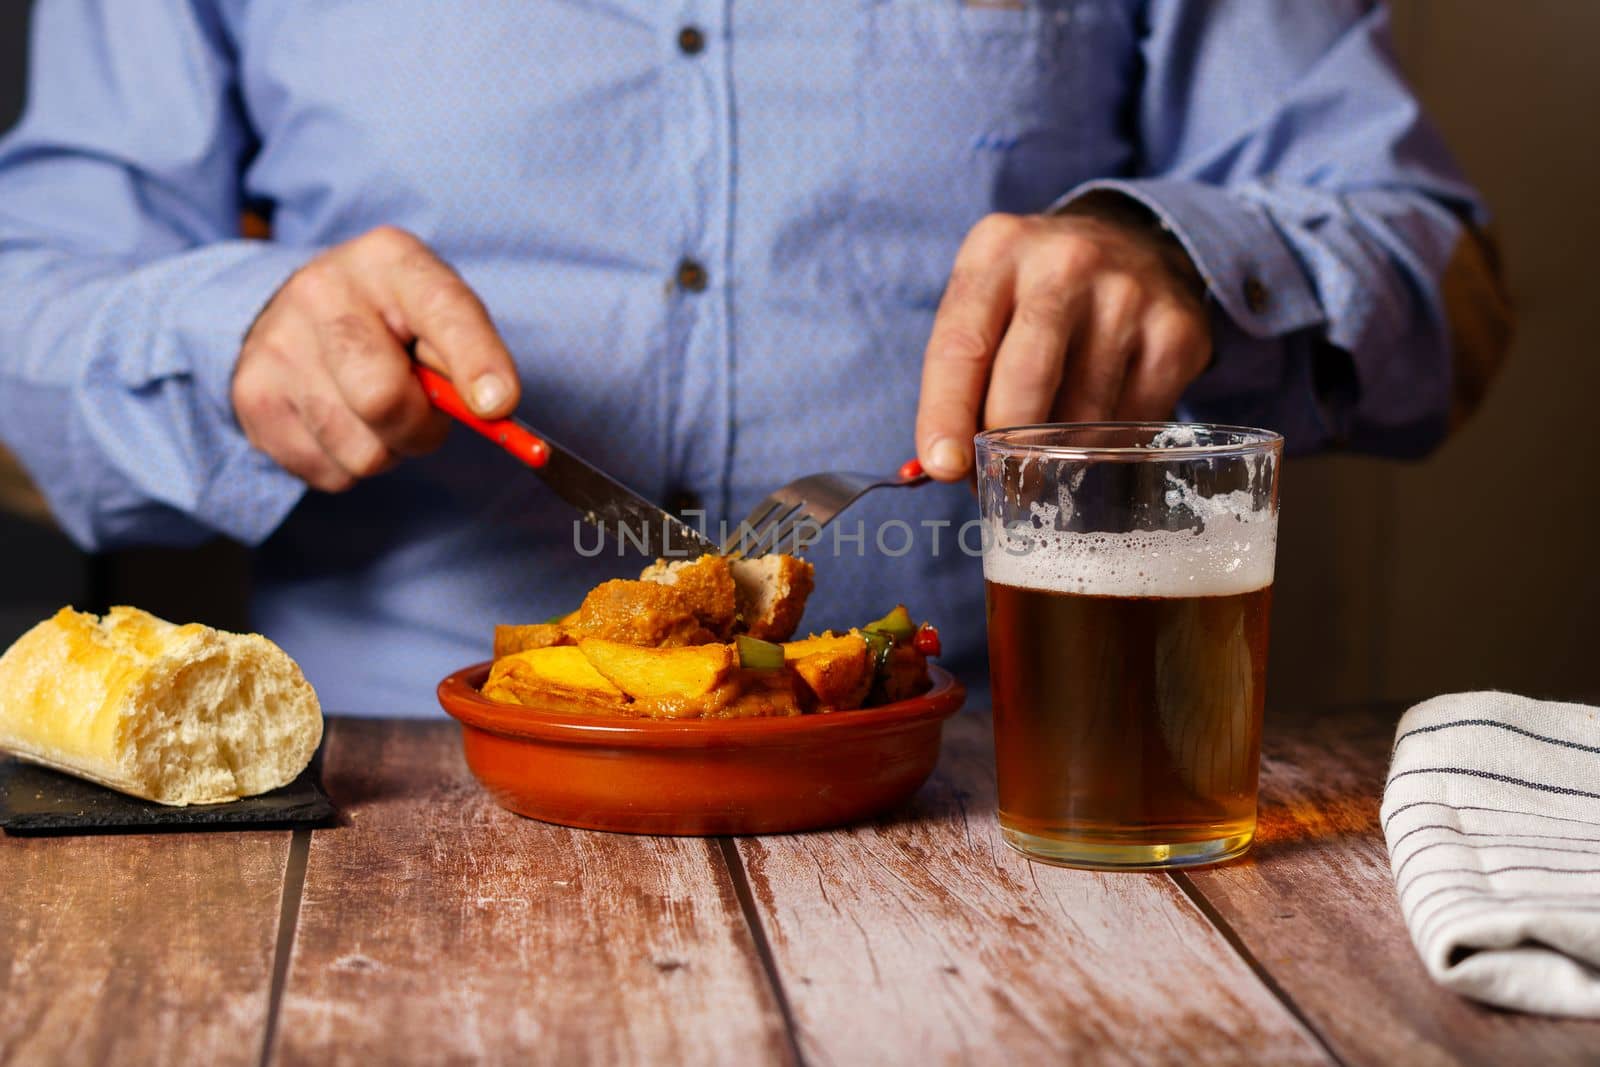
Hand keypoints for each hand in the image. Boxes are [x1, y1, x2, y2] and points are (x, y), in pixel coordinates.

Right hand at [233, 226, 518, 491]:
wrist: (288, 314)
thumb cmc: (387, 323)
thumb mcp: (434, 314)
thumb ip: (468, 353)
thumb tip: (491, 408)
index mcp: (388, 260)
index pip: (442, 309)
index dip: (475, 360)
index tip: (498, 405)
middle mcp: (323, 291)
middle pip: (383, 397)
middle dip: (420, 429)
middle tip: (422, 417)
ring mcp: (278, 344)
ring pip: (360, 450)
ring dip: (386, 450)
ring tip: (374, 413)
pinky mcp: (253, 397)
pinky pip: (329, 473)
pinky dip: (348, 464)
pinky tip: (340, 422)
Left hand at [914, 201, 1211, 479]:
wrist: (1134, 244)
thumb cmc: (1037, 292)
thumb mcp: (988, 303)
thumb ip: (960, 375)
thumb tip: (948, 466)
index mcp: (998, 250)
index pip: (962, 344)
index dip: (946, 412)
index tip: (943, 466)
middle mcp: (1065, 262)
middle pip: (1027, 375)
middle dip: (1008, 444)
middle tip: (1002, 484)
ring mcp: (1128, 293)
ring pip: (1083, 410)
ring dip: (1058, 453)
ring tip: (1046, 460)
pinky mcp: (1177, 331)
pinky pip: (1134, 418)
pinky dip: (1108, 444)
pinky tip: (1096, 434)